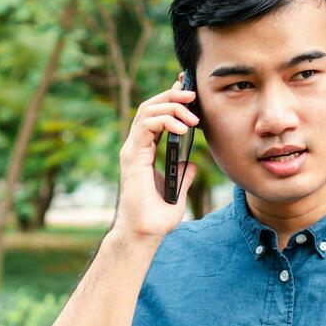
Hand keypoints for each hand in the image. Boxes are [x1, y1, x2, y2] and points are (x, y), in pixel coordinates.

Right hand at [114, 72, 201, 241]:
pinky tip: (183, 128)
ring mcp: (132, 151)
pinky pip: (146, 126)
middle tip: (193, 95)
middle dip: (172, 95)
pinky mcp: (132, 157)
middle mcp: (135, 148)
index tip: (188, 91)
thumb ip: (183, 175)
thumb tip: (191, 163)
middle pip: (150, 107)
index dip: (170, 100)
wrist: (145, 234)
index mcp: (144, 152)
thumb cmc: (156, 218)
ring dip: (172, 106)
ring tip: (193, 114)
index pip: (155, 116)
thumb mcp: (178, 191)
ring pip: (147, 111)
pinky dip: (166, 121)